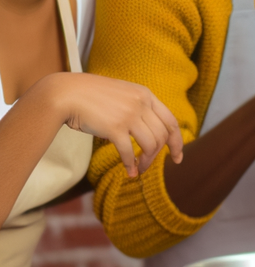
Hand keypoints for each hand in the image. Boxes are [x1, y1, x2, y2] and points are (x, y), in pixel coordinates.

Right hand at [48, 73, 182, 177]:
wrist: (64, 93)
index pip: (171, 121)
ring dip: (146, 161)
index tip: (177, 157)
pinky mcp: (114, 128)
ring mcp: (128, 115)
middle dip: (158, 155)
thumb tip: (149, 133)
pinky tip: (129, 172)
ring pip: (150, 145)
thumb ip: (138, 107)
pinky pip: (129, 151)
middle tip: (148, 165)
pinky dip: (131, 165)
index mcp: (145, 95)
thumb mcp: (122, 94)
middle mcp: (141, 103)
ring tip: (139, 168)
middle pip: (162, 136)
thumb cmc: (90, 96)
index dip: (177, 142)